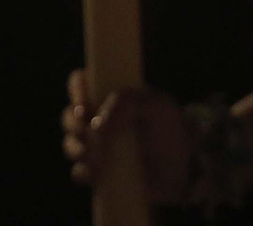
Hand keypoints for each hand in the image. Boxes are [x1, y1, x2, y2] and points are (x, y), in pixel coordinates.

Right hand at [63, 69, 190, 203]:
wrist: (186, 172)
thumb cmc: (172, 132)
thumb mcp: (158, 106)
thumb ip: (127, 102)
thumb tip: (97, 124)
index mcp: (109, 95)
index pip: (80, 82)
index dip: (76, 91)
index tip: (84, 106)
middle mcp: (98, 118)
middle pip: (69, 114)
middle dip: (74, 125)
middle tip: (90, 134)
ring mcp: (96, 145)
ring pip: (70, 142)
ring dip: (76, 149)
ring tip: (96, 158)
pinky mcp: (99, 171)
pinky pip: (78, 171)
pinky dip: (82, 172)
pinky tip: (95, 174)